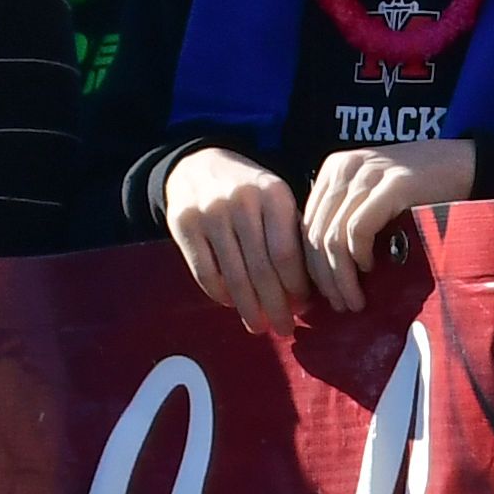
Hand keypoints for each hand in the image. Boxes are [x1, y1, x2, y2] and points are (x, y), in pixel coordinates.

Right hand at [164, 147, 309, 334]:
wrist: (199, 163)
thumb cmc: (251, 191)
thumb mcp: (278, 199)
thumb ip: (293, 235)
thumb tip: (310, 290)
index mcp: (274, 195)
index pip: (287, 254)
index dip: (296, 286)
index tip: (304, 307)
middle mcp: (242, 203)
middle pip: (261, 269)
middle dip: (275, 305)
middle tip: (285, 330)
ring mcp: (209, 213)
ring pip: (233, 274)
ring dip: (248, 307)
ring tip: (259, 327)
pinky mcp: (183, 224)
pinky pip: (204, 270)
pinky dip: (220, 293)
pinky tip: (232, 304)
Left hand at [302, 138, 477, 313]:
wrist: (469, 165)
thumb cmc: (424, 189)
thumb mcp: (376, 197)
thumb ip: (350, 216)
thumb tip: (324, 268)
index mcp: (334, 170)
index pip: (305, 225)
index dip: (308, 265)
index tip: (322, 295)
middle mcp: (345, 168)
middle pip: (315, 232)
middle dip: (323, 277)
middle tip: (338, 305)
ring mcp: (368, 174)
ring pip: (333, 235)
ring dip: (341, 276)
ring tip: (354, 300)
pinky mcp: (393, 185)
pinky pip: (359, 229)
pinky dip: (359, 255)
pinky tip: (369, 269)